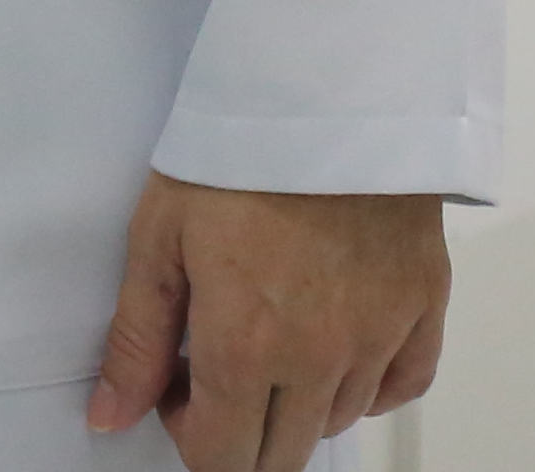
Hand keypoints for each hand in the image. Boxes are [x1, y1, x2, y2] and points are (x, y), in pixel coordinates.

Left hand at [89, 173, 447, 468]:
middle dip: (241, 434)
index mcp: (246, 350)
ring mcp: (379, 340)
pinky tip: (335, 347)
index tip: (177, 389)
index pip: (224, 459)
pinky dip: (366, 385)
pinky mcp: (424, 310)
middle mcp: (320, 362)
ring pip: (337, 421)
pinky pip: (401, 386)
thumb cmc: (233, 158)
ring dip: (297, 404)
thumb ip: (136, 341)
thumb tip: (111, 415)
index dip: (190, 437)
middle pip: (283, 456)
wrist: (325, 99)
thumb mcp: (156, 242)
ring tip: (268, 334)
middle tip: (216, 367)